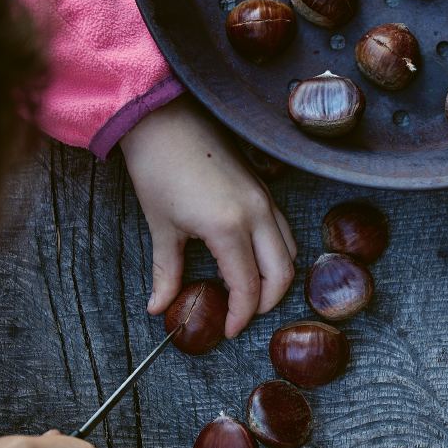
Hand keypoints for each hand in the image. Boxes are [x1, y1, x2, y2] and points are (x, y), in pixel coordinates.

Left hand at [120, 93, 296, 337]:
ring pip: (290, 250)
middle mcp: (256, 214)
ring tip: (250, 291)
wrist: (162, 116)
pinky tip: (252, 259)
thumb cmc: (157, 168)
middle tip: (243, 316)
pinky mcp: (264, 188)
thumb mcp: (161, 227)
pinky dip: (276, 252)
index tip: (227, 331)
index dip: (239, 316)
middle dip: (267, 303)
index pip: (247, 288)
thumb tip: (159, 307)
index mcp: (229, 227)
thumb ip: (167, 273)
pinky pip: (283, 228)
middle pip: (283, 274)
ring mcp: (265, 198)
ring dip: (277, 277)